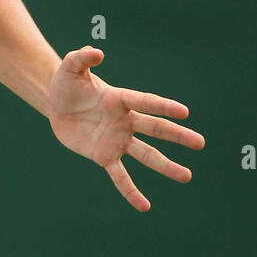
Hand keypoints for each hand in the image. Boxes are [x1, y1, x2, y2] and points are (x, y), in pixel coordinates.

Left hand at [46, 46, 204, 211]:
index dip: (163, 106)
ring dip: (165, 166)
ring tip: (187, 177)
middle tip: (200, 143)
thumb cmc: (67, 83)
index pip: (144, 102)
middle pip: (154, 129)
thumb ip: (81, 57)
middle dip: (176, 135)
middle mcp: (124, 121)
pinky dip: (131, 191)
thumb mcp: (69, 67)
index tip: (185, 112)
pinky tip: (144, 206)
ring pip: (145, 155)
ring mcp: (117, 140)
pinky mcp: (104, 156)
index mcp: (119, 99)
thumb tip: (96, 51)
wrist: (56, 104)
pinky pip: (120, 176)